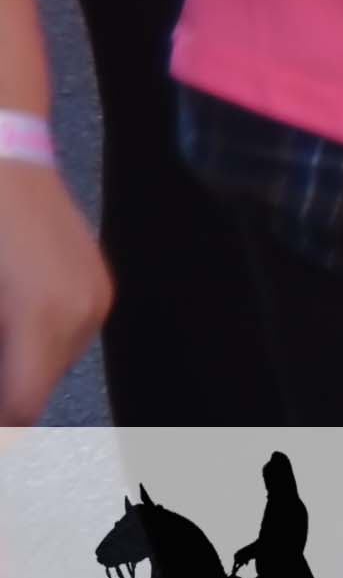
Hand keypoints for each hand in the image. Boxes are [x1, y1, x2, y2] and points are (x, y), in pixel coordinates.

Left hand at [0, 154, 105, 426]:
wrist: (5, 153)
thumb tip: (3, 406)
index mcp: (43, 318)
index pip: (19, 409)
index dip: (2, 425)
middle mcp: (81, 312)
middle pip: (37, 392)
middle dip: (8, 390)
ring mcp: (95, 295)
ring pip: (53, 365)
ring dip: (19, 367)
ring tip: (1, 340)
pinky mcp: (97, 282)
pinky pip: (66, 334)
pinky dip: (35, 341)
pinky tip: (11, 319)